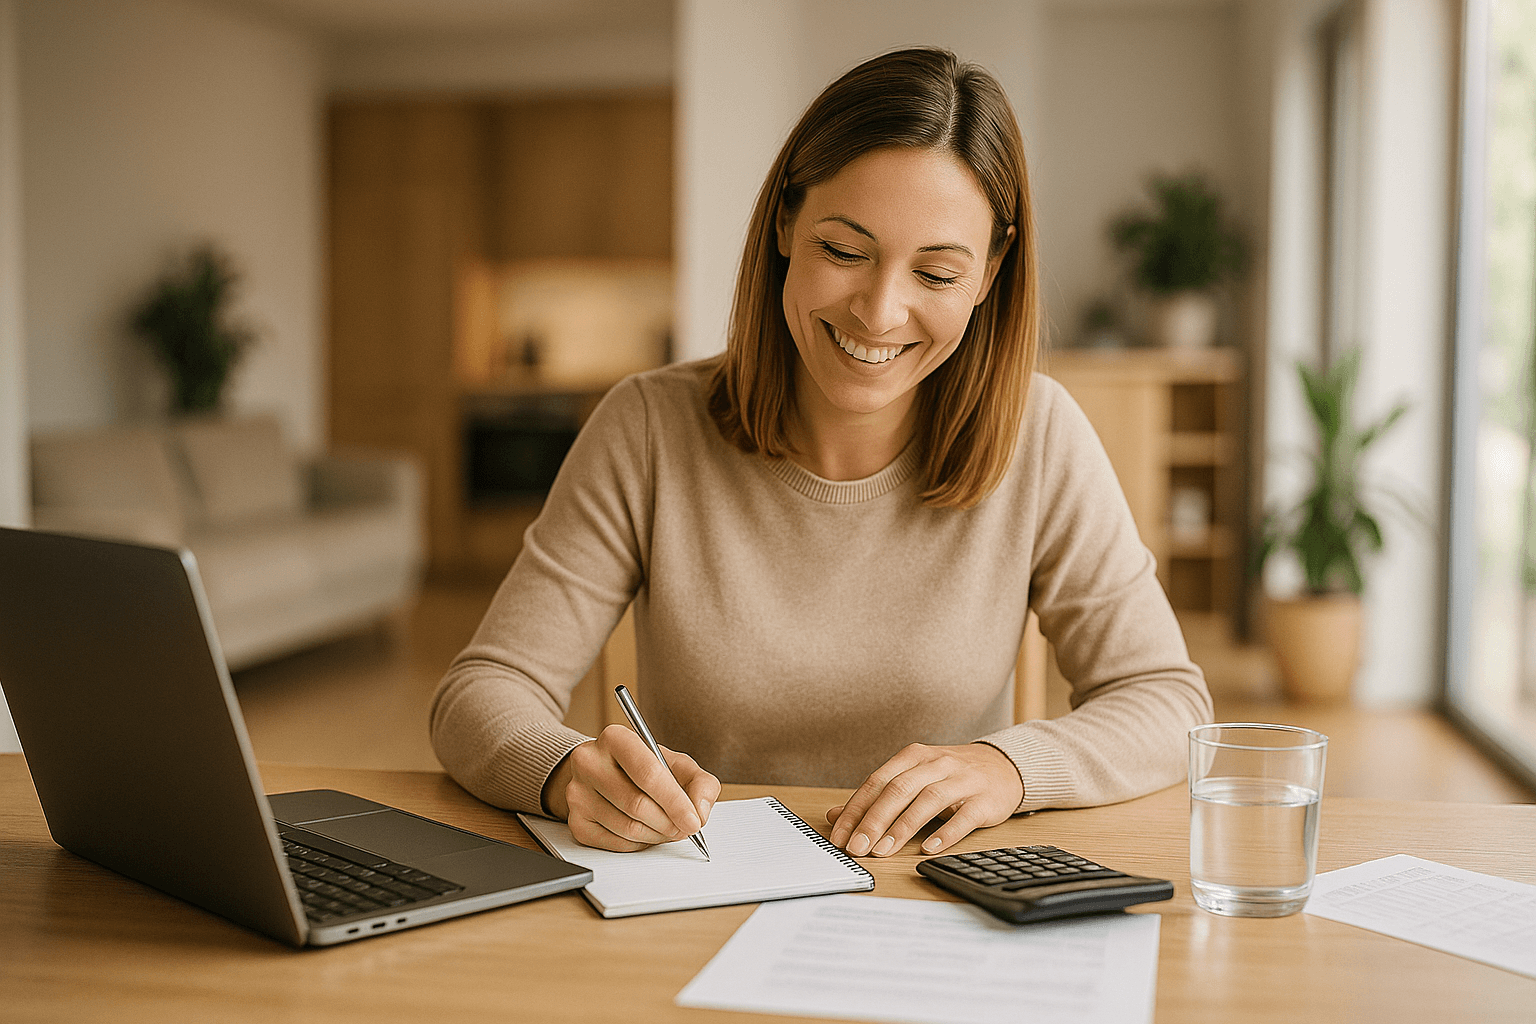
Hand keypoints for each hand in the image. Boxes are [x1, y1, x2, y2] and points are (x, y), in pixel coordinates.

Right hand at [543, 724, 720, 851]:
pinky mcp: (575, 821)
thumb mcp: (676, 764)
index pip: (648, 773)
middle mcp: (589, 762)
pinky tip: (646, 831)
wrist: (605, 773)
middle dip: (669, 822)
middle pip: (637, 804)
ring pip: (627, 828)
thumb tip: (700, 812)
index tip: (694, 822)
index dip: (675, 802)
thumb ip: (700, 783)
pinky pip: (615, 843)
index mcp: (615, 738)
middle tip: (684, 828)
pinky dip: (639, 843)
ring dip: (657, 835)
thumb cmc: (644, 768)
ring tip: (667, 827)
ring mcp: (577, 793)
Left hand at [826, 743, 1022, 857]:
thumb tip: (835, 816)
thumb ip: (876, 797)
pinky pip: (963, 816)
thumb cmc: (950, 776)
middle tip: (858, 847)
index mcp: (913, 757)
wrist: (1003, 767)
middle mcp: (936, 764)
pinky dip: (945, 833)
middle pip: (899, 790)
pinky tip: (928, 849)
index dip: (856, 810)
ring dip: (903, 827)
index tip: (840, 836)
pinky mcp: (984, 799)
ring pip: (928, 800)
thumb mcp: (912, 778)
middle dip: (875, 820)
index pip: (877, 782)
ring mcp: (962, 780)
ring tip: (884, 850)